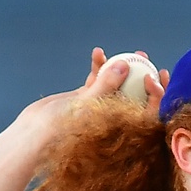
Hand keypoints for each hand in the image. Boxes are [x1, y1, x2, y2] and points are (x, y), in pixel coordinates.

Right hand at [24, 48, 168, 130]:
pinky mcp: (87, 100)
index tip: (151, 77)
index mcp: (121, 132)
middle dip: (145, 76)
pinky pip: (97, 80)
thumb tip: (125, 65)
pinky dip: (98, 66)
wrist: (34, 138)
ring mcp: (101, 109)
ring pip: (117, 85)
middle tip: (146, 58)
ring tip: (129, 51)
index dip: (157, 96)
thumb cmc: (61, 132)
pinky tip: (97, 53)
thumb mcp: (85, 108)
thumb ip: (105, 86)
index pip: (147, 115)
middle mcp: (114, 122)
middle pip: (137, 97)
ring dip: (123, 66)